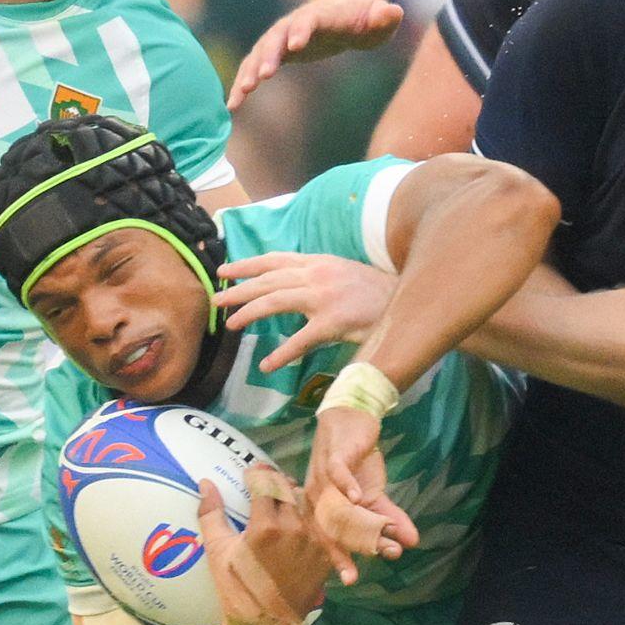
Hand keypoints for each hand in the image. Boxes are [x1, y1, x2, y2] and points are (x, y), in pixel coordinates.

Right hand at [196, 466, 330, 624]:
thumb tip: (205, 482)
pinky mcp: (325, 555)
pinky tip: (296, 523)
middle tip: (265, 484)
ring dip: (294, 499)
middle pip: (289, 490)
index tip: (251, 473)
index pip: (266, 483)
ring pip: (307, 505)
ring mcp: (313, 542)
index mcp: (266, 526)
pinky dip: (307, 520)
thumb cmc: (236, 589)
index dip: (258, 473)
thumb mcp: (218, 551)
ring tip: (281, 502)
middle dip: (276, 483)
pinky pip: (319, 526)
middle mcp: (294, 529)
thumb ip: (211, 513)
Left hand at [215, 252, 394, 369]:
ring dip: (249, 313)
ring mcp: (324, 298)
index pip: (274, 259)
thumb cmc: (375, 291)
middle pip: (267, 280)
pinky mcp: (334, 323)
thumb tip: (289, 283)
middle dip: (238, 289)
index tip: (224, 270)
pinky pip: (301, 340)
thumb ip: (315, 275)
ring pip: (275, 301)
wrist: (408, 300)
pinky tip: (267, 364)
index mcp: (318, 262)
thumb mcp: (341, 272)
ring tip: (231, 325)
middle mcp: (317, 275)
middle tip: (216, 299)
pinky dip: (282, 353)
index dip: (246, 264)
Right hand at [228, 0, 404, 109]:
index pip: (309, 20)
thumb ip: (385, 16)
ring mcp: (283, 38)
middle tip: (261, 76)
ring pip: (260, 53)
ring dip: (249, 72)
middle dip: (269, 55)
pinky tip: (232, 106)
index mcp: (321, 15)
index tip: (295, 45)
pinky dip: (243, 83)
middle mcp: (295, 25)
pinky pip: (255, 68)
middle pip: (277, 37)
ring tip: (240, 95)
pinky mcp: (277, 53)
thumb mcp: (379, 16)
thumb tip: (393, 12)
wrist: (343, 7)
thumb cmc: (365, 16)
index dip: (302, 30)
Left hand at [307, 406, 419, 585]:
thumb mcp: (375, 494)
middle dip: (345, 550)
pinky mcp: (334, 458)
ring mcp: (324, 477)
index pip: (329, 538)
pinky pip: (337, 474)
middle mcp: (319, 497)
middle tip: (355, 574)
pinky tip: (358, 498)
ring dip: (357, 525)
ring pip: (338, 507)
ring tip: (379, 542)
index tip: (350, 581)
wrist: (353, 421)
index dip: (339, 558)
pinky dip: (346, 486)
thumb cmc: (358, 461)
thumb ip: (389, 518)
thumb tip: (412, 542)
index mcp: (324, 508)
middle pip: (330, 528)